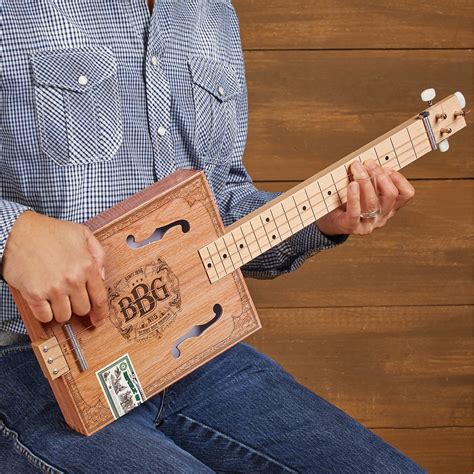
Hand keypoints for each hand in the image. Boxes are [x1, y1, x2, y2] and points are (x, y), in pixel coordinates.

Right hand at [3, 211, 106, 325]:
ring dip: (61, 310)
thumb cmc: (48, 231)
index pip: (100, 298)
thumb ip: (98, 253)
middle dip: (78, 305)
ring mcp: (53, 288)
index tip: (99, 320)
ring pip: (64, 316)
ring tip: (55, 297)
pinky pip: (45, 317)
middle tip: (70, 296)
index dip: (101, 313)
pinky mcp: (34, 294)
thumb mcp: (82, 234)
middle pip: (83, 309)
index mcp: (87, 265)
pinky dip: (45, 313)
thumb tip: (101, 276)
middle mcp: (72, 279)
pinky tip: (44, 302)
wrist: (17, 232)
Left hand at [316, 159, 414, 235]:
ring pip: (373, 203)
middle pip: (390, 195)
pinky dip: (354, 197)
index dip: (399, 178)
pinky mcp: (352, 227)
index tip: (386, 167)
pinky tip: (352, 185)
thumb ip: (370, 177)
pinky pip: (355, 212)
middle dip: (380, 175)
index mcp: (389, 207)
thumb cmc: (346, 201)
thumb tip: (370, 162)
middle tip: (368, 163)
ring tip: (357, 168)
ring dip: (366, 182)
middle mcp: (382, 217)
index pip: (406, 194)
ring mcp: (368, 224)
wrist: (329, 221)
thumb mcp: (363, 188)